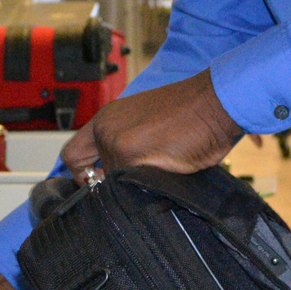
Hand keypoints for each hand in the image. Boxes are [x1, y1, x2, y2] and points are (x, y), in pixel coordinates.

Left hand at [61, 69, 243, 176]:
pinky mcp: (128, 154)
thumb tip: (120, 183)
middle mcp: (105, 128)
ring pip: (115, 185)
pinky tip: (170, 169)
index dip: (82, 176)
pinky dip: (149, 187)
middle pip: (94, 177)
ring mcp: (114, 142)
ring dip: (137, 185)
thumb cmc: (193, 114)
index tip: (98, 183)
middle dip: (115, 186)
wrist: (217, 102)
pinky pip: (130, 187)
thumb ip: (128, 150)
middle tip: (139, 181)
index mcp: (107, 119)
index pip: (73, 155)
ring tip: (165, 167)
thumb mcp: (150, 128)